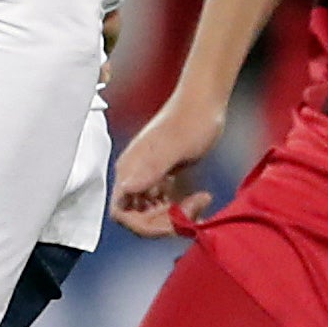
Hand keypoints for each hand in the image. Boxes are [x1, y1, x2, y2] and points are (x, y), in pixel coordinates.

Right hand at [111, 86, 225, 239]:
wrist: (205, 101)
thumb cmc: (192, 120)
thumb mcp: (174, 147)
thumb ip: (150, 169)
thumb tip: (127, 188)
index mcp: (131, 169)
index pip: (121, 212)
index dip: (143, 225)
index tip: (172, 221)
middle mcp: (135, 175)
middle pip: (138, 217)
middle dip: (165, 222)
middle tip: (192, 211)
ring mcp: (149, 176)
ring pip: (153, 212)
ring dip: (175, 216)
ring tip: (200, 203)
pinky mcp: (163, 175)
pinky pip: (165, 203)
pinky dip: (181, 208)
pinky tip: (200, 199)